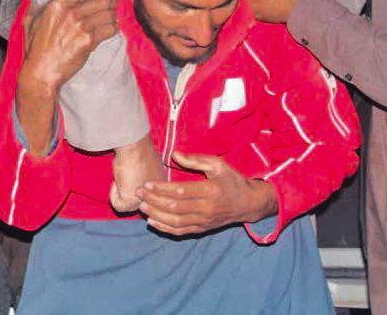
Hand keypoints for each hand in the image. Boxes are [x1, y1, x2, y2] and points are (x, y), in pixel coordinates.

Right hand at [15, 0, 116, 154]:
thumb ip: (39, 8)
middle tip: (112, 4)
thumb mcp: (31, 22)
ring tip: (112, 19)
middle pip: (101, 0)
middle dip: (110, 2)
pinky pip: (109, 30)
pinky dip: (113, 29)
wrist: (42, 71)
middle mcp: (70, 12)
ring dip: (113, 16)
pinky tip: (110, 30)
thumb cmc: (36, 49)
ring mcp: (81, 26)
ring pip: (108, 14)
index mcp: (57, 4)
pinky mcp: (89, 41)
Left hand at [136, 152, 276, 234]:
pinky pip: (181, 231)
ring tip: (141, 206)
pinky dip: (164, 228)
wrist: (248, 203)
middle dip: (153, 200)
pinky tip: (152, 221)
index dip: (161, 188)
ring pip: (175, 221)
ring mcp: (204, 221)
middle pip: (175, 207)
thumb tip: (173, 154)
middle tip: (138, 193)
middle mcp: (207, 209)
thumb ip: (195, 159)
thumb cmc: (232, 180)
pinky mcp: (202, 229)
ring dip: (156, 215)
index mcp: (210, 191)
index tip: (146, 183)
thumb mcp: (218, 164)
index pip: (180, 191)